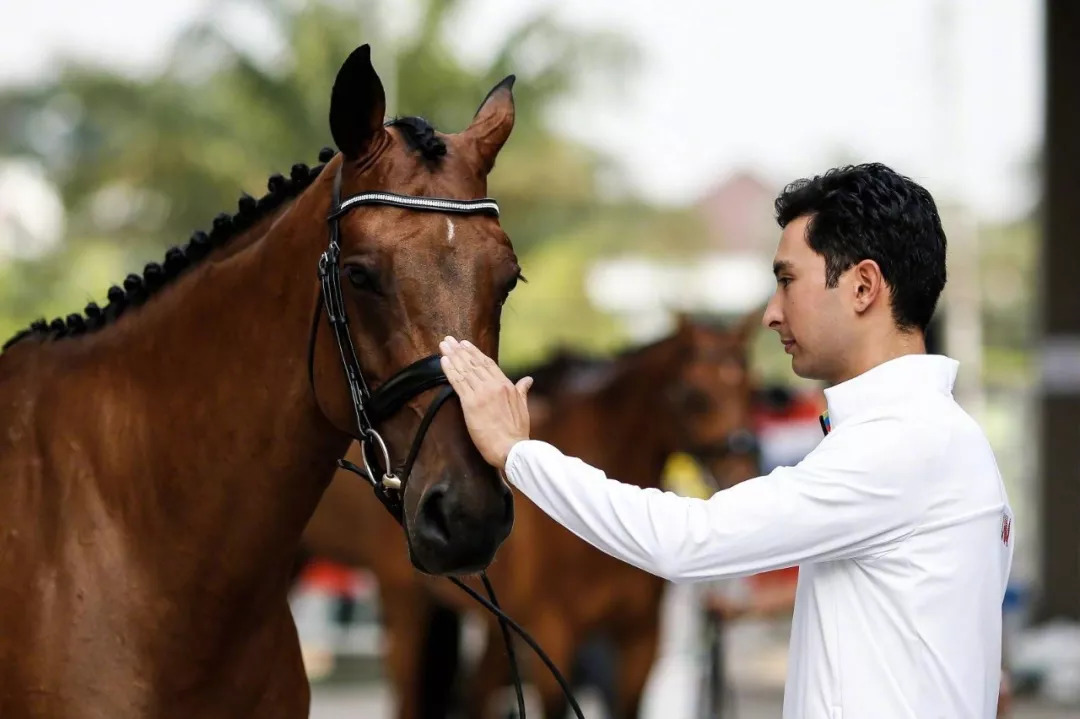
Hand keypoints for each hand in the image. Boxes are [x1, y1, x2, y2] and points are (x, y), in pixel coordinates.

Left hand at [439, 336, 532, 469]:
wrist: (511, 448)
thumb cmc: (517, 433)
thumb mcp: (523, 407)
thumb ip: (522, 391)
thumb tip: (528, 379)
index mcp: (506, 385)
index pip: (488, 364)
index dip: (475, 353)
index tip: (465, 344)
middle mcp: (493, 386)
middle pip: (474, 364)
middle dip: (460, 350)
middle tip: (449, 340)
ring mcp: (482, 394)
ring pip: (465, 370)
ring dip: (452, 356)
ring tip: (443, 346)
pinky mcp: (471, 404)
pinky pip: (458, 383)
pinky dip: (450, 370)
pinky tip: (443, 361)